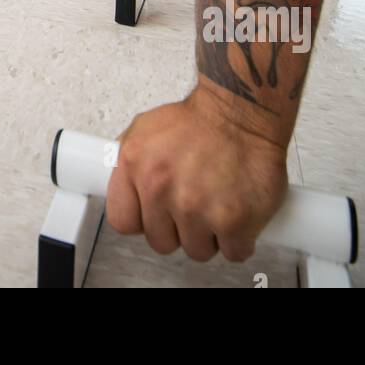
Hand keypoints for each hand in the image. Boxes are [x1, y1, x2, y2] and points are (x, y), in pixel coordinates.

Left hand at [106, 89, 287, 261]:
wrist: (242, 112)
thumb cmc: (198, 121)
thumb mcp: (145, 129)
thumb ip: (128, 164)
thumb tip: (125, 192)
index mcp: (134, 165)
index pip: (122, 221)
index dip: (142, 221)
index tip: (155, 215)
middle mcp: (160, 188)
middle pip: (161, 242)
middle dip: (178, 229)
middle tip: (194, 205)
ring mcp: (196, 208)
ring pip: (197, 250)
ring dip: (209, 234)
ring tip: (218, 203)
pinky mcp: (233, 221)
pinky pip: (233, 252)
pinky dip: (239, 239)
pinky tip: (239, 214)